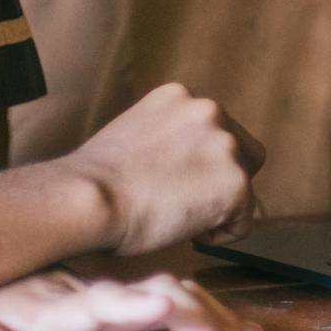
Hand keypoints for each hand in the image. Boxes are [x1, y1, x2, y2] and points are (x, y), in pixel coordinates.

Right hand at [64, 83, 262, 255]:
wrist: (86, 199)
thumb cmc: (94, 183)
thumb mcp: (132, 135)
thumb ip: (166, 140)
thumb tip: (182, 166)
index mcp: (179, 96)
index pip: (214, 131)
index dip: (200, 164)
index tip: (175, 183)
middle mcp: (208, 111)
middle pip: (243, 153)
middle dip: (222, 180)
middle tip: (183, 204)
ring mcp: (225, 145)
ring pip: (243, 187)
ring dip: (216, 207)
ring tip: (175, 217)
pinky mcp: (236, 183)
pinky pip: (242, 222)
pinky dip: (219, 234)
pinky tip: (183, 231)